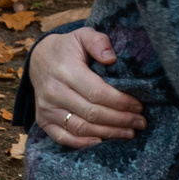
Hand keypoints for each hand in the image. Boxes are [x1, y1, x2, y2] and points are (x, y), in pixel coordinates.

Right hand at [30, 27, 146, 148]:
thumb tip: (111, 58)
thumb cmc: (67, 49)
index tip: (138, 106)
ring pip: (81, 128)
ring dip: (108, 133)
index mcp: (65, 70)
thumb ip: (98, 41)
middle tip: (140, 122)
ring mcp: (46, 108)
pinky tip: (102, 141)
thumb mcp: (82, 35)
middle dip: (120, 120)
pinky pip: (64, 138)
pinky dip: (84, 144)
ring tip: (129, 133)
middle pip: (92, 113)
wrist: (38, 60)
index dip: (121, 102)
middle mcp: (54, 91)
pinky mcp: (43, 120)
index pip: (97, 92)